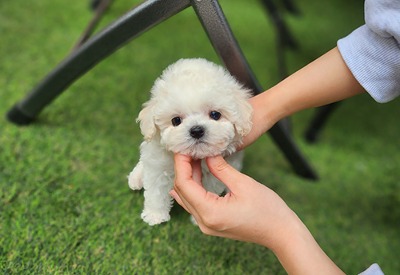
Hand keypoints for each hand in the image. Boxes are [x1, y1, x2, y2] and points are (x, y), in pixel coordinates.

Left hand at [171, 154, 296, 248]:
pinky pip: (195, 203)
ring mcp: (207, 225)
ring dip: (188, 176)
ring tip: (194, 155)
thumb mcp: (243, 184)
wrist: (281, 233)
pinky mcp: (212, 223)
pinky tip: (196, 172)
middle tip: (189, 147)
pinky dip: (194, 186)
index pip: (184, 184)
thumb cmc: (268, 210)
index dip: (181, 163)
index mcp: (210, 212)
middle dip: (183, 167)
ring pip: (187, 197)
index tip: (183, 146)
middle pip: (182, 191)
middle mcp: (204, 222)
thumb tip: (206, 153)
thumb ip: (220, 168)